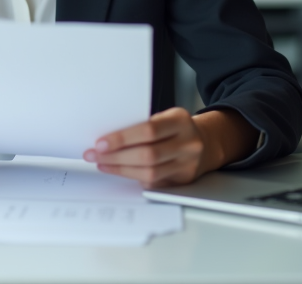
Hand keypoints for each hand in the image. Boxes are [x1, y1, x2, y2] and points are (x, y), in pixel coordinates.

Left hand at [82, 107, 213, 187]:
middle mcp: (188, 144)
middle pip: (148, 155)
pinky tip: (119, 171)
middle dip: (116, 157)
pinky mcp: (182, 181)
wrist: (206, 143)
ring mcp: (187, 164)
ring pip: (149, 173)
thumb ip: (143, 125)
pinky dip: (133, 177)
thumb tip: (109, 137)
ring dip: (121, 169)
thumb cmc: (177, 128)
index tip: (101, 142)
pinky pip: (154, 183)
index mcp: (180, 121)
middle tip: (95, 155)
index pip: (149, 130)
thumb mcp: (165, 117)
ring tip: (103, 163)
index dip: (123, 138)